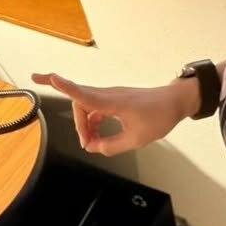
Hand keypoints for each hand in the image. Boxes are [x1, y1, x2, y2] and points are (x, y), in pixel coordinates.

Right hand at [31, 72, 190, 155]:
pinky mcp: (115, 100)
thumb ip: (111, 146)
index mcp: (113, 102)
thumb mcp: (136, 139)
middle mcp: (109, 95)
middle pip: (80, 103)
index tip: (49, 78)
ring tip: (92, 142)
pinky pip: (95, 109)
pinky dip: (93, 122)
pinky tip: (98, 136)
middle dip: (78, 124)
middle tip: (86, 143)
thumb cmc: (160, 116)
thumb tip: (94, 147)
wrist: (176, 101)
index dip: (64, 86)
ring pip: (86, 106)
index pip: (83, 94)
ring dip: (85, 124)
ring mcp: (112, 96)